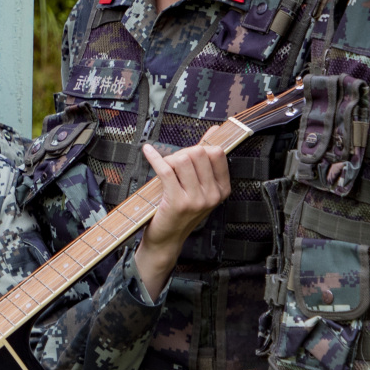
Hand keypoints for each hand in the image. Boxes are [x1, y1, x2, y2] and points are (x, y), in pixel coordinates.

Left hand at [134, 142, 230, 297]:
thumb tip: (214, 130)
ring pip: (182, 160)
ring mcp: (196, 200)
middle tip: (172, 164)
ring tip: (164, 168)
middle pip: (198, 153)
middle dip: (182, 153)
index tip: (187, 155)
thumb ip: (205, 161)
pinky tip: (147, 152)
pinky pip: (165, 169)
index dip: (199, 148)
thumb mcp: (199, 189)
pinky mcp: (177, 202)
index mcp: (222, 189)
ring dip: (169, 159)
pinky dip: (154, 157)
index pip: (217, 153)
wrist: (167, 239)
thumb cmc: (181, 212)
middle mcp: (213, 195)